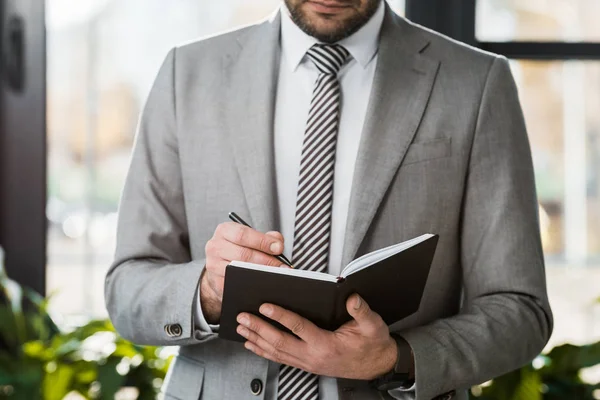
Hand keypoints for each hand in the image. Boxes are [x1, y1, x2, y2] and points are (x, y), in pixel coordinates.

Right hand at [200, 223, 287, 323]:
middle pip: (243, 254)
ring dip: (260, 273)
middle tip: (282, 266)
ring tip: (275, 275)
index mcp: (224, 231)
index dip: (262, 241)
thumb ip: (266, 237)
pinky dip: (250, 284)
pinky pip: (235, 284)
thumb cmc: (238, 249)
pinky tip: (263, 284)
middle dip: (266, 261)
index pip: (243, 234)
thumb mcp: (250, 238)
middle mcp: (215, 246)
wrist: (219, 267)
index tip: (278, 248)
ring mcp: (213, 265)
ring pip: (238, 270)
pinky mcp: (216, 282)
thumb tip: (278, 242)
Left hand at [236, 294, 397, 379]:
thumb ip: (362, 312)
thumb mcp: (373, 325)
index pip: (298, 327)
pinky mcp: (306, 365)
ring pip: (276, 352)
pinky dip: (263, 351)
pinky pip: (280, 359)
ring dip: (256, 339)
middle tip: (243, 316)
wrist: (377, 365)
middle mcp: (313, 356)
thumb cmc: (372, 344)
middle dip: (258, 328)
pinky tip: (252, 344)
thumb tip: (352, 298)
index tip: (265, 306)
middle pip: (279, 341)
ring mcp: (307, 363)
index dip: (280, 316)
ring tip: (241, 328)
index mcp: (326, 344)